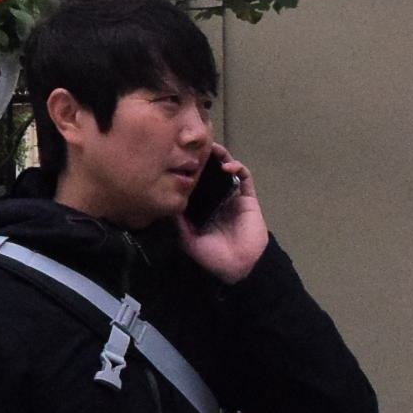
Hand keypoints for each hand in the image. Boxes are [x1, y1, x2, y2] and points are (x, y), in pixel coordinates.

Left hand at [175, 150, 269, 283]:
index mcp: (200, 207)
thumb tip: (165, 200)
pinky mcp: (248, 198)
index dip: (188, 169)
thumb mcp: (187, 238)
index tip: (179, 156)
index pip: (193, 182)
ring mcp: (232, 197)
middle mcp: (215, 199)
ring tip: (212, 149)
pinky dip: (237, 167)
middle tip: (196, 145)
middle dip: (204, 158)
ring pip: (226, 170)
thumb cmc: (212, 257)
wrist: (238, 267)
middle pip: (209, 172)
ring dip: (221, 157)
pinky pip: (244, 178)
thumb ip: (178, 220)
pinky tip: (228, 165)